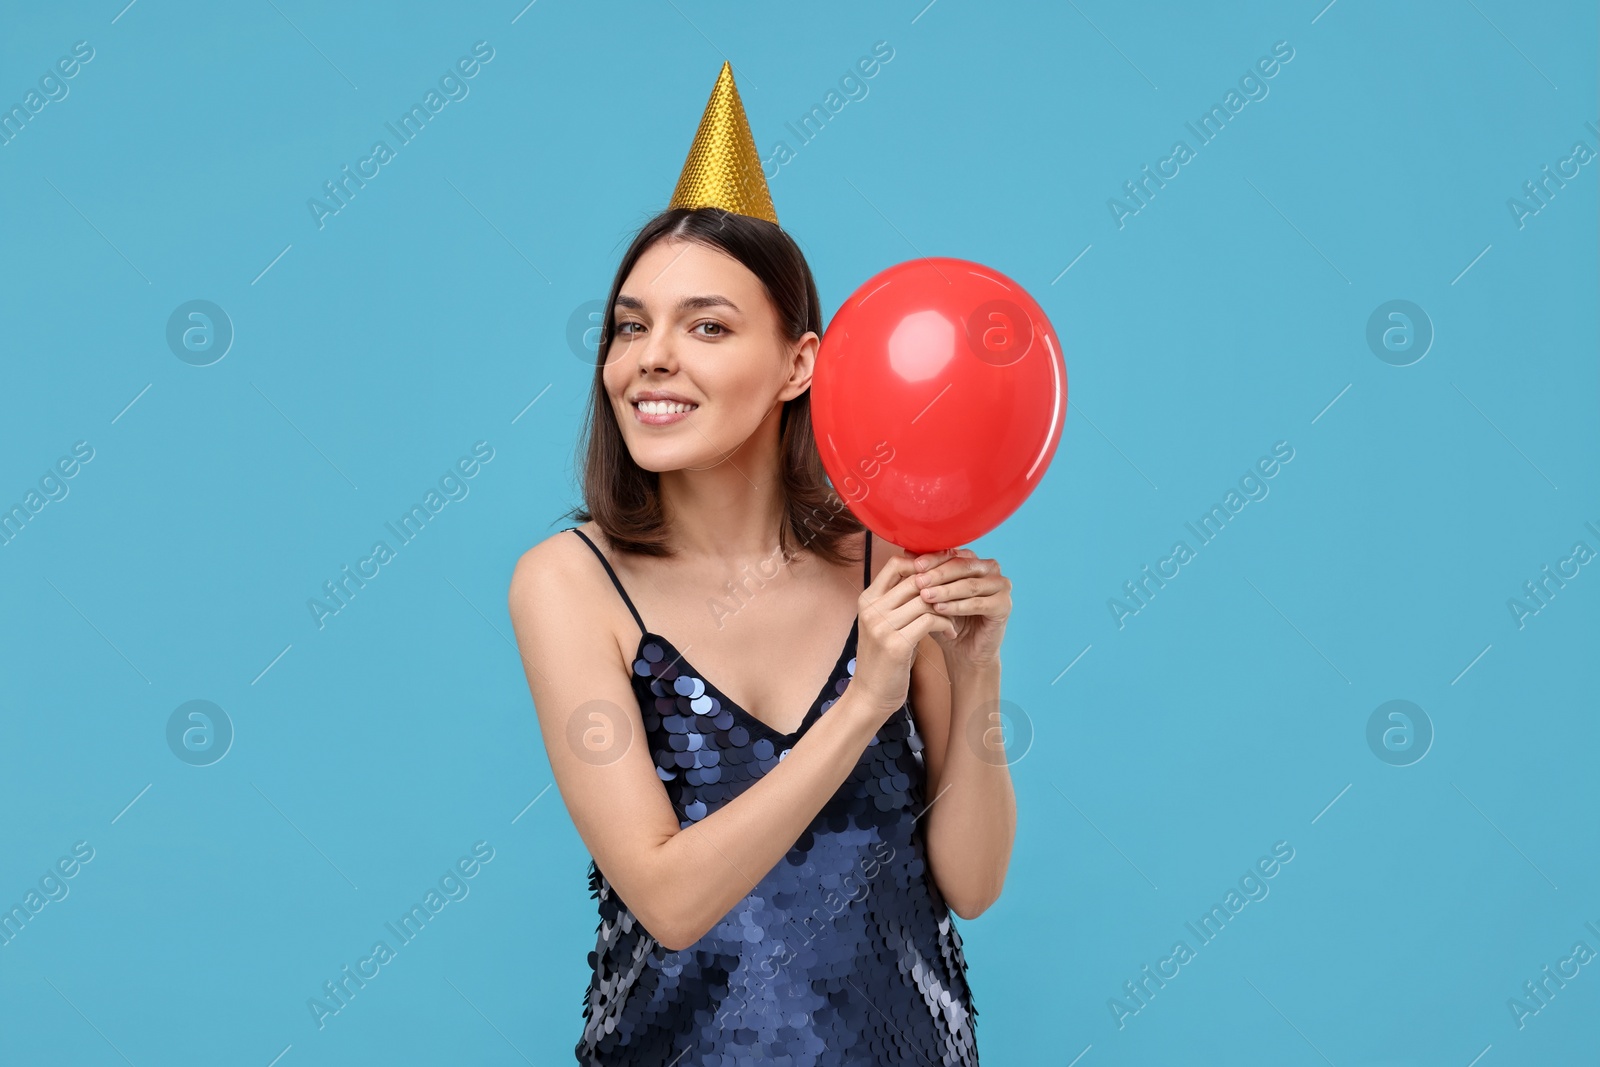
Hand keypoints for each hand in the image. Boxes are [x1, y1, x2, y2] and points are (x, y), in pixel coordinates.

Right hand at [852, 554, 956, 720]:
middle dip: (942, 584)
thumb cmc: (884, 659)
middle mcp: (872, 609)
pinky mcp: (896, 644)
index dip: (923, 564)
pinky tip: (951, 633)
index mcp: (867, 599)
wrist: (870, 696)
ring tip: (955, 618)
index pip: (896, 563)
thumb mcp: (885, 624)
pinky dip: (946, 624)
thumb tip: (926, 576)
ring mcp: (881, 626)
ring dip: (948, 607)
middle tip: (960, 593)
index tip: (943, 575)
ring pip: (926, 599)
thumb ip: (898, 601)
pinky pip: (931, 620)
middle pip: (915, 579)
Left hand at [909, 547, 1009, 668]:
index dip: (933, 558)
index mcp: (974, 561)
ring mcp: (1001, 586)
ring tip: (925, 596)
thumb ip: (923, 574)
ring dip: (946, 590)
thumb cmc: (945, 619)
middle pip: (962, 566)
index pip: (953, 554)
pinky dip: (958, 606)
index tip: (914, 565)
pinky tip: (940, 609)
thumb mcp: (931, 594)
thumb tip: (905, 552)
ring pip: (970, 584)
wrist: (963, 650)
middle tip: (918, 581)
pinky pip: (979, 603)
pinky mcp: (1004, 605)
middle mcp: (990, 569)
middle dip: (938, 574)